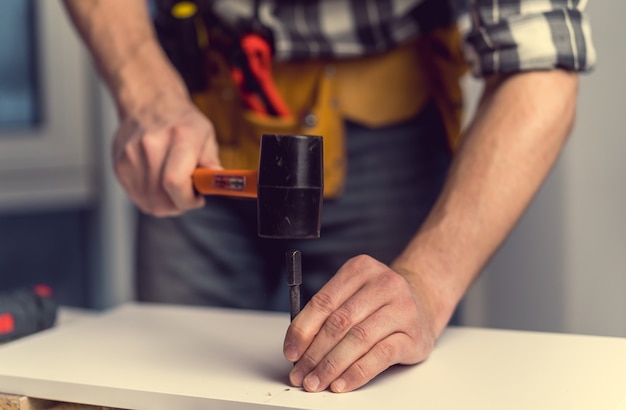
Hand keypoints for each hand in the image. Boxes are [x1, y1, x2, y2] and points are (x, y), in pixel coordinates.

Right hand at [112, 96, 220, 216]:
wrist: (150, 104)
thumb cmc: (182, 122)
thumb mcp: (206, 135)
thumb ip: (211, 161)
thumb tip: (218, 180)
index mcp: (180, 137)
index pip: (175, 182)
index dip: (188, 200)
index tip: (197, 198)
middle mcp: (152, 146)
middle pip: (161, 199)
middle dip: (179, 205)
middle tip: (187, 194)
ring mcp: (132, 156)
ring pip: (149, 202)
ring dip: (165, 203)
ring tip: (174, 187)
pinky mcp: (119, 165)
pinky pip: (137, 197)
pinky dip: (151, 198)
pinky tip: (159, 183)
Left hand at [283, 255, 437, 392]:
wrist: (424, 302)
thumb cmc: (380, 301)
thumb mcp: (353, 294)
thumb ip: (328, 312)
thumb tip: (297, 345)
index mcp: (360, 269)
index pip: (324, 301)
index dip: (303, 330)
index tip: (291, 351)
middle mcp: (383, 284)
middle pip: (340, 322)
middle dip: (315, 353)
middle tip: (301, 373)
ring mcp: (402, 308)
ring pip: (358, 339)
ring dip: (332, 366)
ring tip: (317, 381)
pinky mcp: (414, 335)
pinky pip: (380, 356)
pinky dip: (357, 373)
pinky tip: (342, 383)